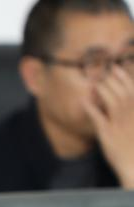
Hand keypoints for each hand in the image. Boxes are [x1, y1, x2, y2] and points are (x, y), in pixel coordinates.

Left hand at [85, 64, 133, 187]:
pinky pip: (97, 117)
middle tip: (103, 72)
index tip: (117, 67)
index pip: (133, 88)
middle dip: (112, 79)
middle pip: (121, 91)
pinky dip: (90, 107)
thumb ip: (133, 108)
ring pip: (110, 100)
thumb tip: (128, 97)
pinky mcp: (107, 133)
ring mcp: (119, 123)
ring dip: (102, 88)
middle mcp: (131, 114)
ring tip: (95, 82)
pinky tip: (84, 100)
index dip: (124, 76)